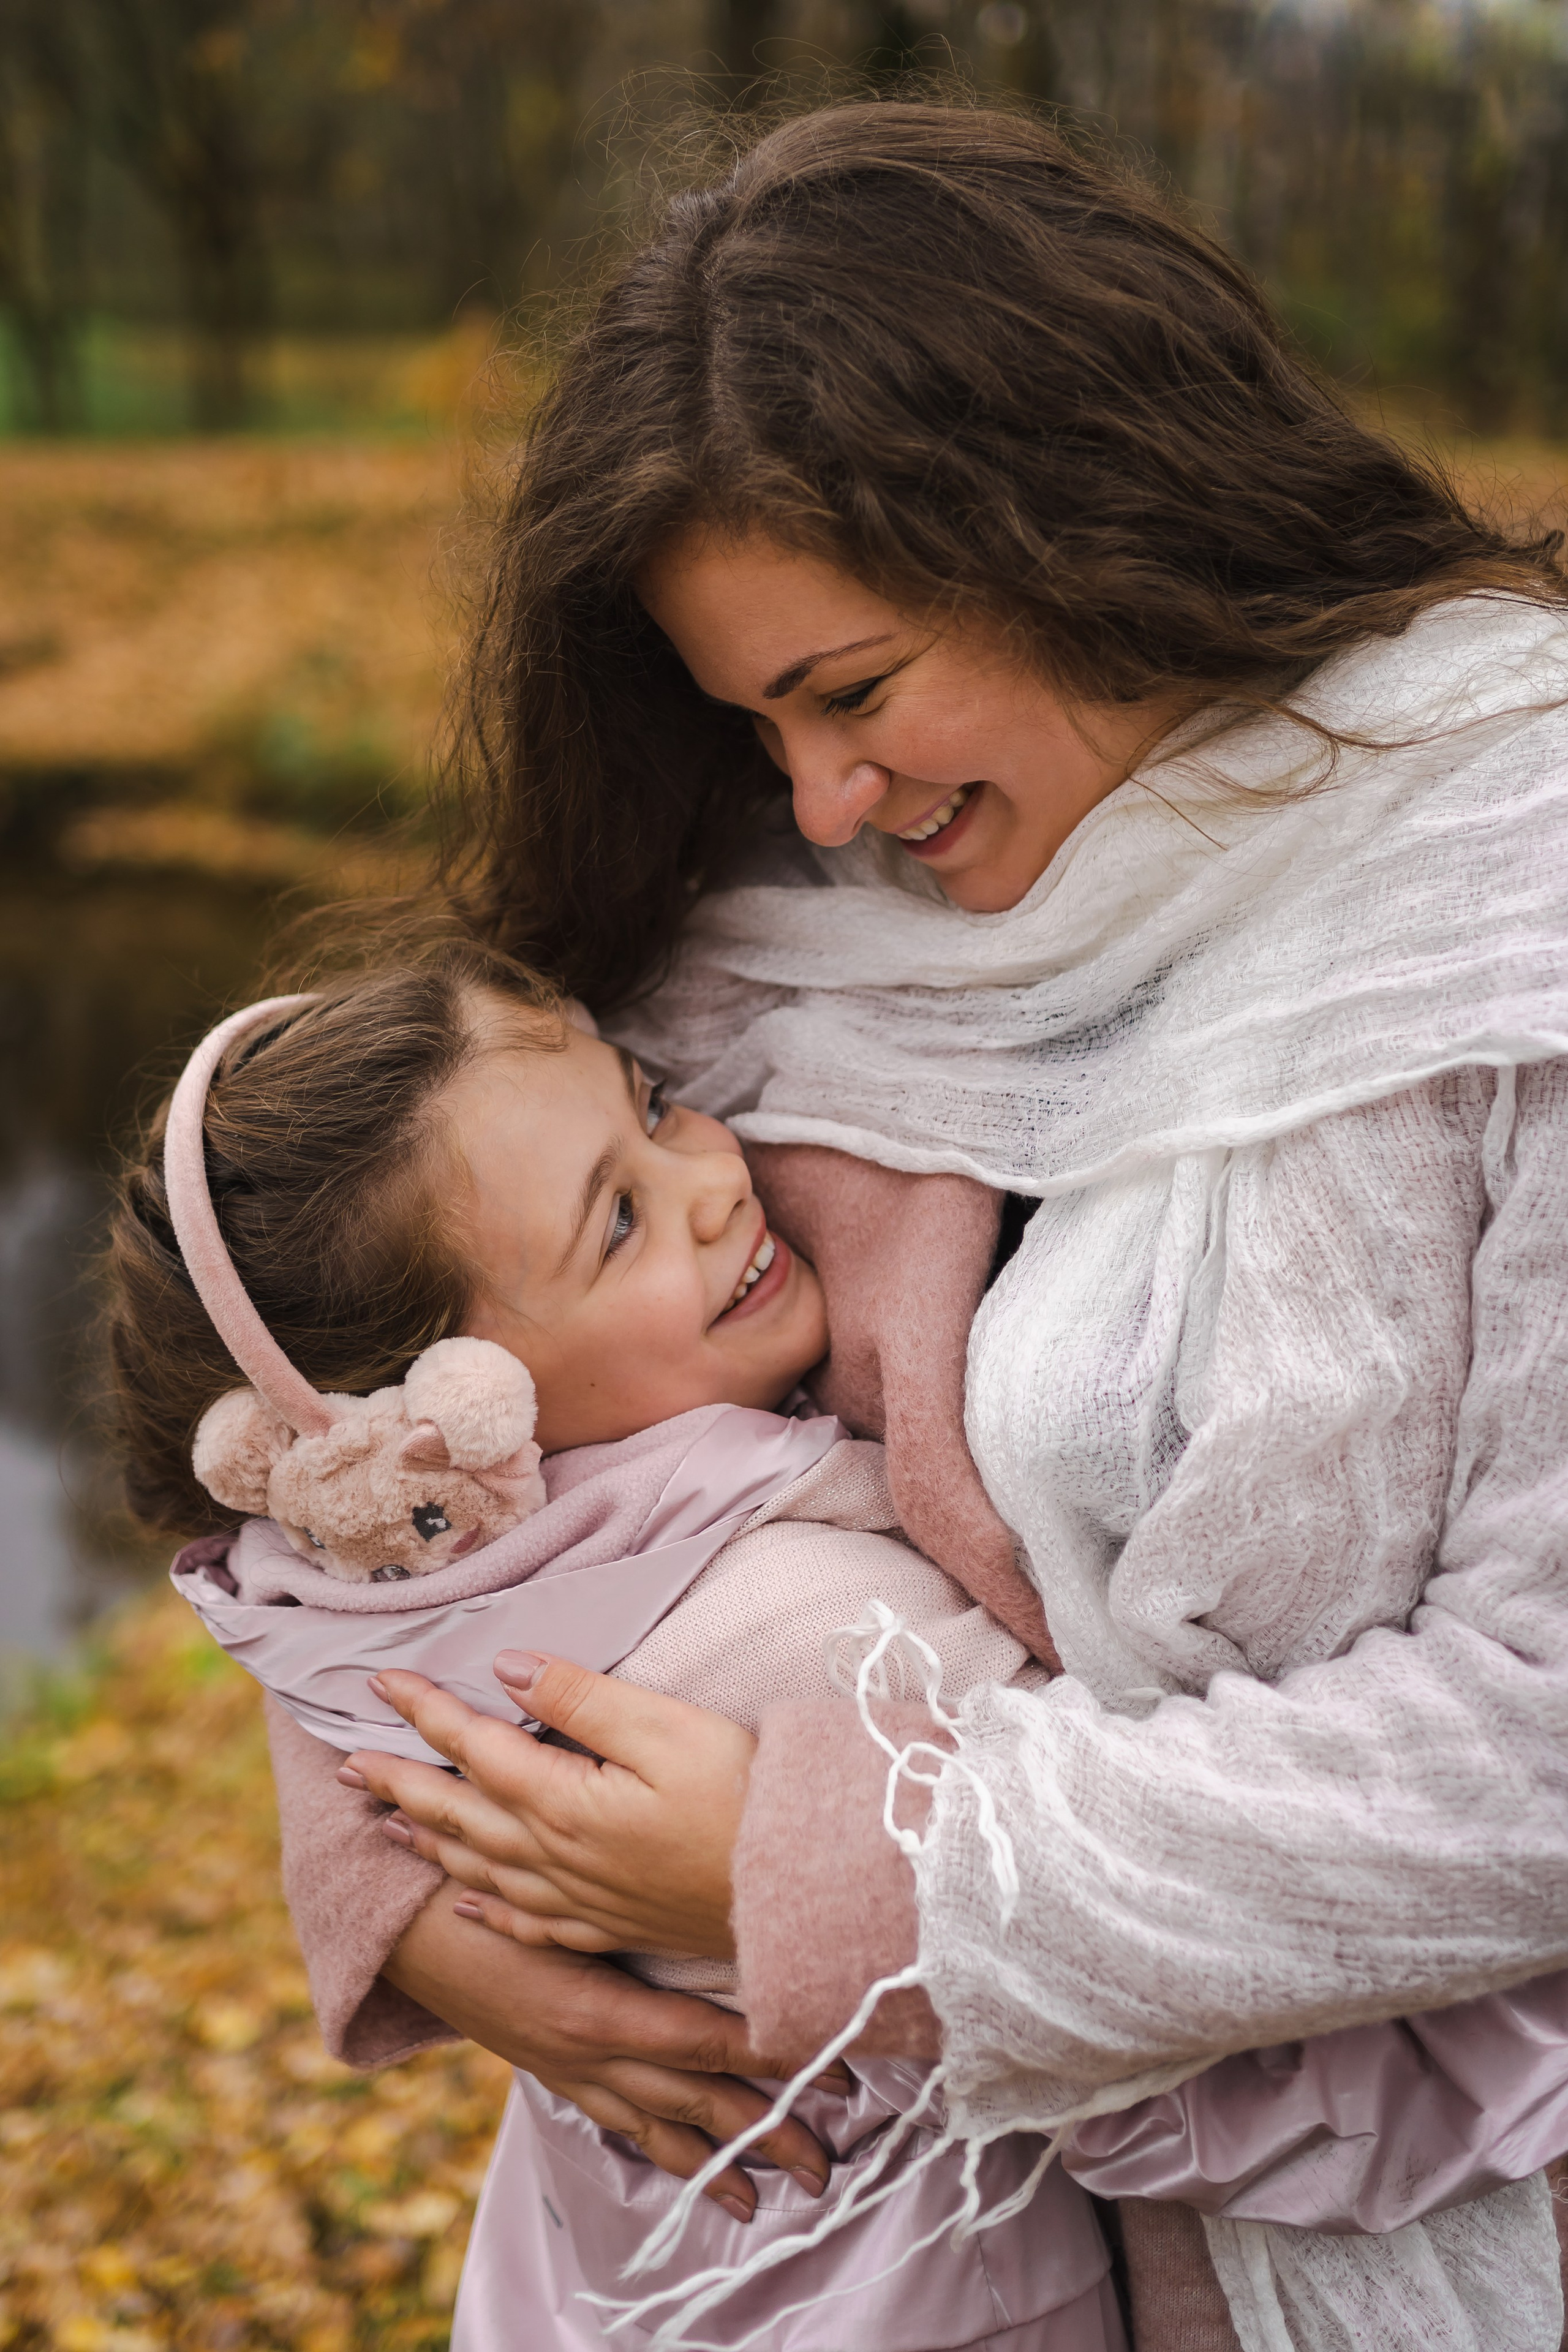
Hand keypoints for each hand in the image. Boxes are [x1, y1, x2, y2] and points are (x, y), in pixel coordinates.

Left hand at [342, 1652, 750, 1957]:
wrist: (798, 1890)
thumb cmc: (741, 1797)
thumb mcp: (664, 1728)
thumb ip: (579, 1698)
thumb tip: (502, 1669)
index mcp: (561, 1803)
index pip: (471, 1748)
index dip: (423, 1711)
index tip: (379, 1681)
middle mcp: (554, 1858)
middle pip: (457, 1815)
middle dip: (397, 1784)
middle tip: (343, 1765)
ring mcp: (579, 1901)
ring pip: (479, 1869)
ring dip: (425, 1842)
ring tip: (382, 1824)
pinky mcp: (609, 1927)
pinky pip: (525, 1923)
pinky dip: (484, 1909)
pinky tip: (465, 1904)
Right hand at [385, 1894, 841, 2221]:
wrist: (407, 1923)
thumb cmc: (492, 1889)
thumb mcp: (568, 1894)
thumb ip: (646, 1898)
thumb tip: (732, 1896)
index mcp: (602, 2011)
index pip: (710, 2044)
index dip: (775, 2064)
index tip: (839, 2079)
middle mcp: (592, 2053)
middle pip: (696, 2103)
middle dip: (765, 2134)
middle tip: (824, 2164)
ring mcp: (570, 2069)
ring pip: (656, 2127)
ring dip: (713, 2162)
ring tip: (762, 2197)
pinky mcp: (553, 2071)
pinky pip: (614, 2120)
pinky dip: (654, 2146)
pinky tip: (680, 2163)